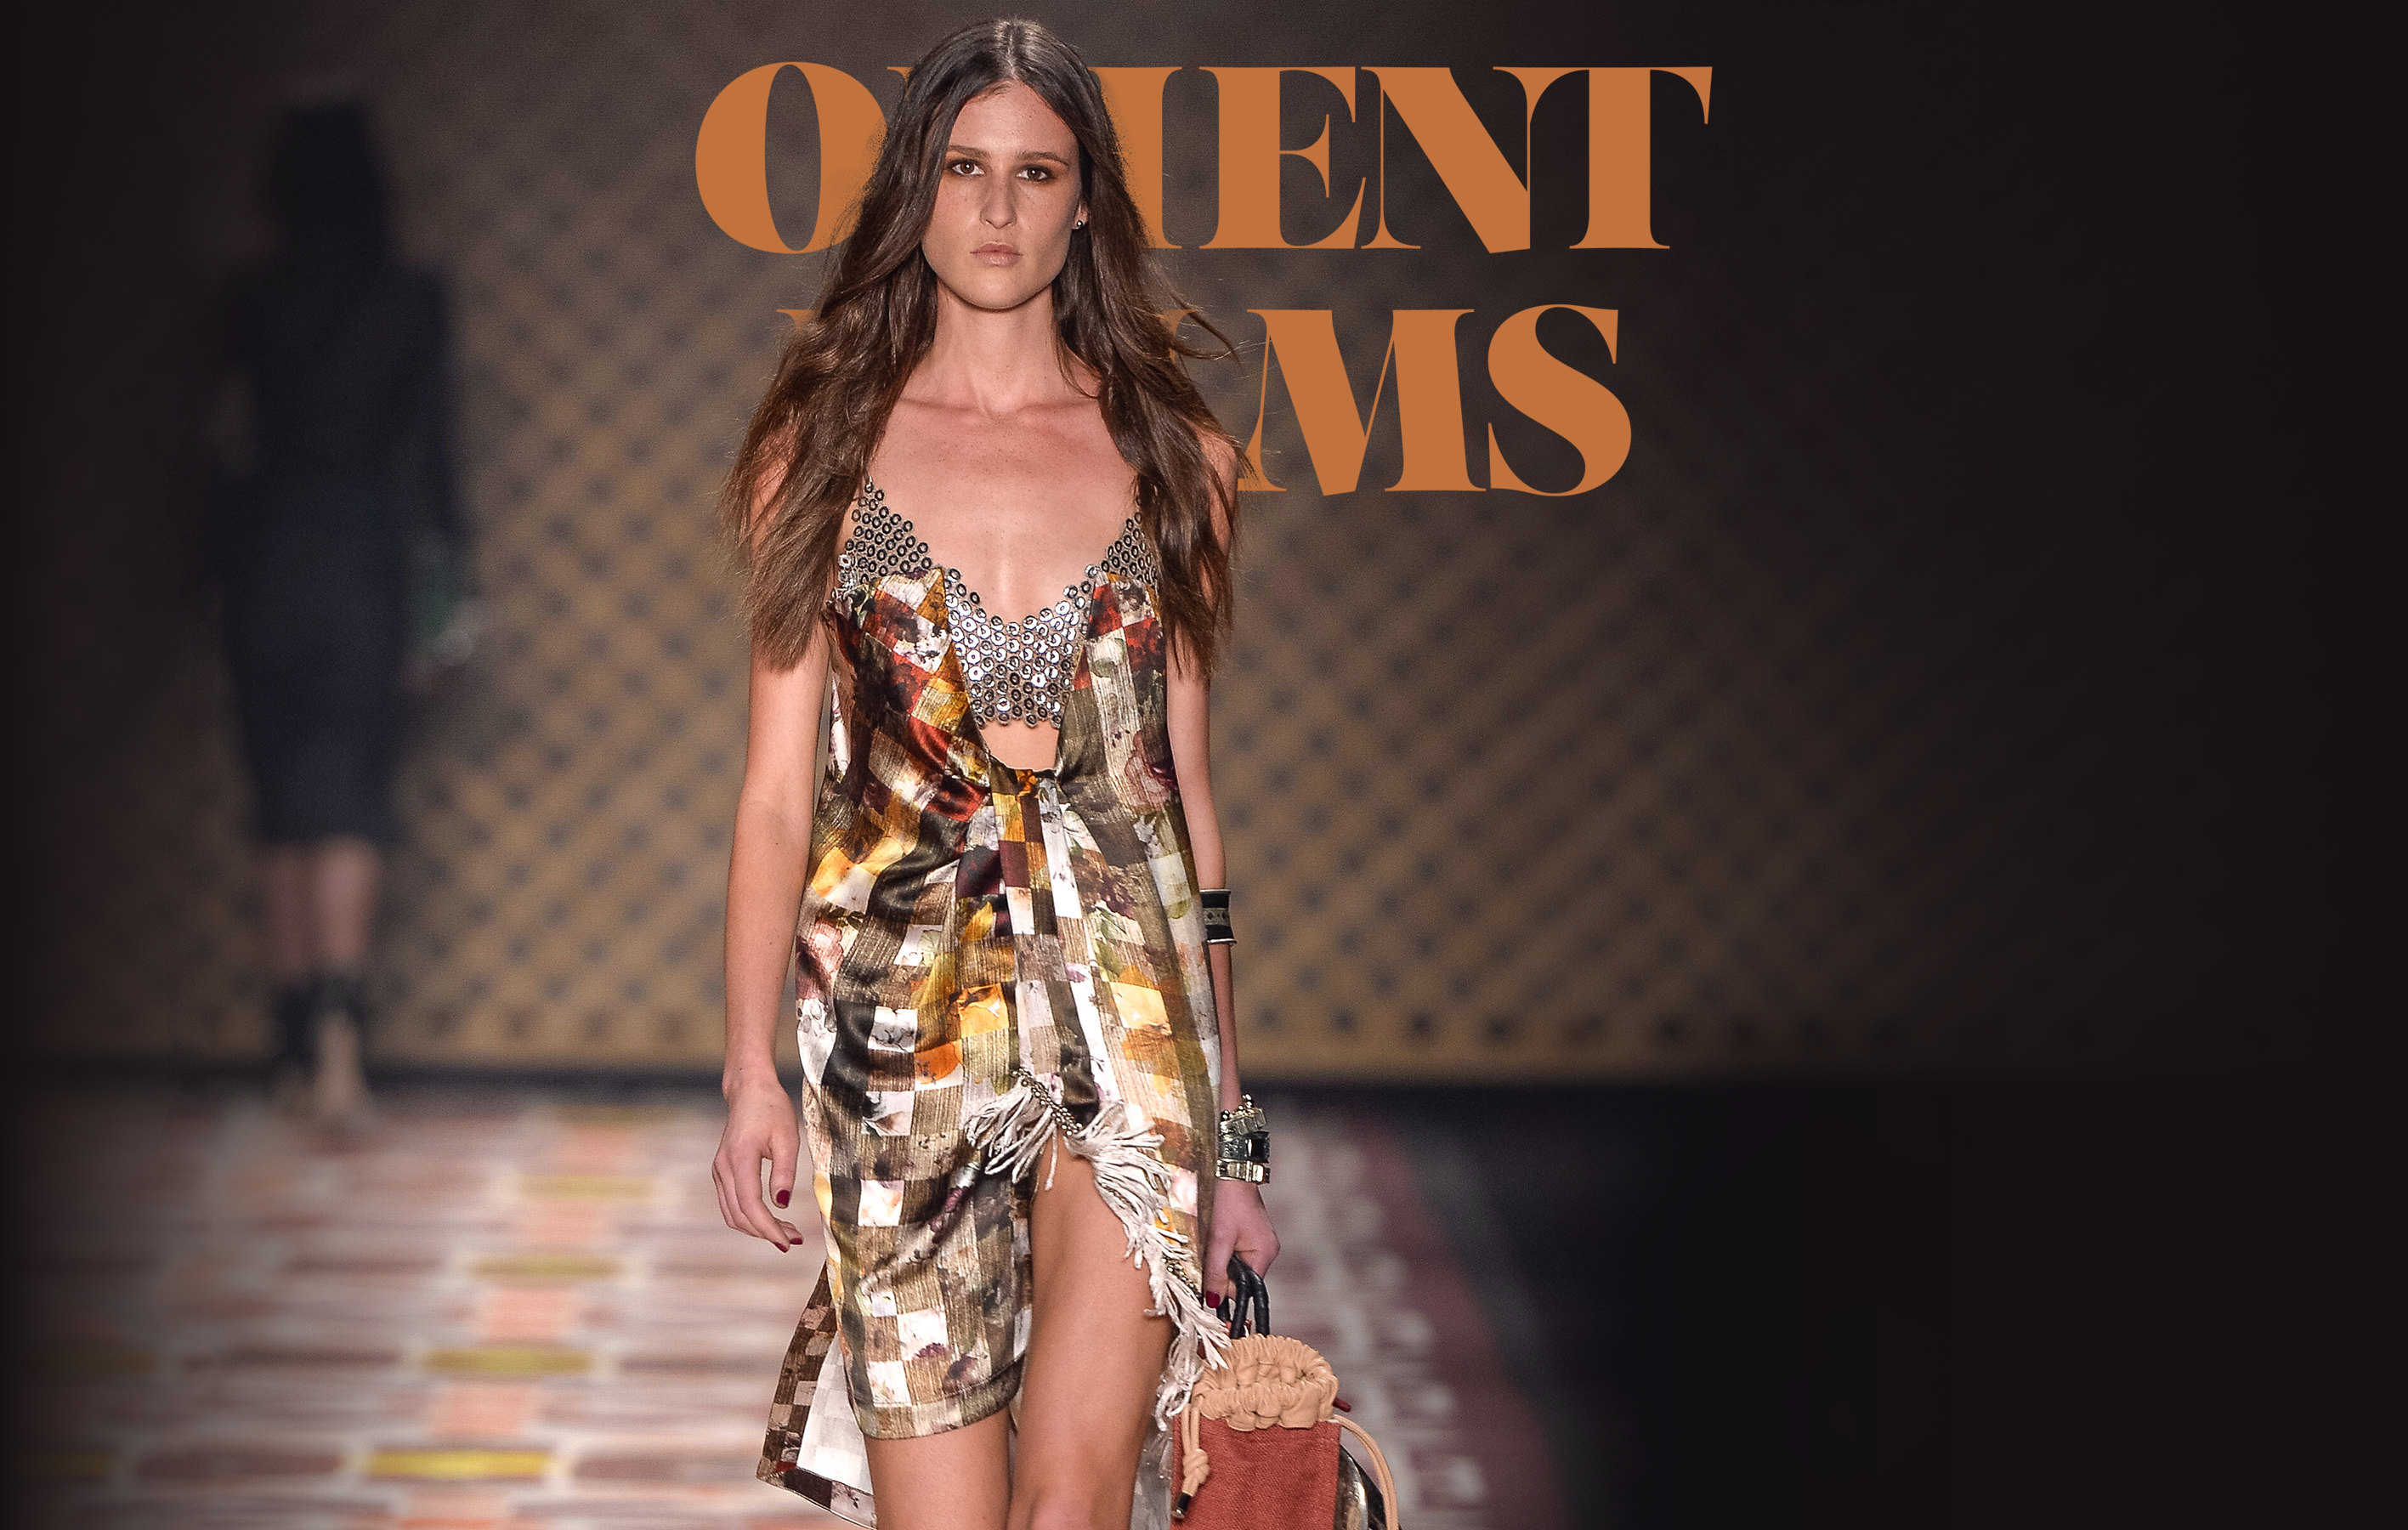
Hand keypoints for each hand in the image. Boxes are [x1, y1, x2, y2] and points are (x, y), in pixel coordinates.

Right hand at [713, 1078, 803, 1249]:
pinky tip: (771, 1218)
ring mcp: (719, 1170)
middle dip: (765, 1232)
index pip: (751, 1205)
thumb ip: (785, 1171)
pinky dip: (748, 1217)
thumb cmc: (772, 1109)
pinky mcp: (722, 1172)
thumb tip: (782, 1204)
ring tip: (786, 1232)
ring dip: (756, 1228)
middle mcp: (723, 1167)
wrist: (749, 1090)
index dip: (769, 1228)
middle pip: (739, 1215)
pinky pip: (731, 1204)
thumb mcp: (787, 1137)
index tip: (788, 1242)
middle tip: (793, 1239)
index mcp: (740, 1158)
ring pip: (732, 1213)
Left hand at [1202, 1179, 1278, 1306]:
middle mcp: (1266, 1250)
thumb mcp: (1218, 1239)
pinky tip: (1217, 1234)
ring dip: (1221, 1258)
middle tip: (1209, 1250)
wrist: (1228, 1171)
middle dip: (1222, 1269)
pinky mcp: (1251, 1234)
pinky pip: (1236, 1252)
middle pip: (1241, 1277)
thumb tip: (1213, 1301)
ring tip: (1213, 1238)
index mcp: (1264, 1254)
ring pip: (1236, 1264)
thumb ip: (1216, 1272)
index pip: (1245, 1288)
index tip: (1209, 1274)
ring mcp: (1260, 1242)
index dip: (1224, 1286)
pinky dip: (1224, 1248)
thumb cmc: (1226, 1200)